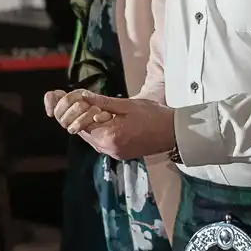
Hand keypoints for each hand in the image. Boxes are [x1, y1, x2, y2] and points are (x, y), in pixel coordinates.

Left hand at [47, 90, 177, 160]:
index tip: (80, 98)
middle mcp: (108, 148)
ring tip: (98, 108)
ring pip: (91, 138)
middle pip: (83, 132)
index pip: (80, 124)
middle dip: (80, 117)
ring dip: (90, 123)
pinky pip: (101, 142)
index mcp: (109, 136)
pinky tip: (106, 119)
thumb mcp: (127, 104)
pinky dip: (99, 130)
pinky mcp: (119, 154)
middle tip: (86, 101)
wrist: (173, 133)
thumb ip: (103, 102)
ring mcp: (113, 153)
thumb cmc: (153, 116)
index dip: (77, 110)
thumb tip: (83, 96)